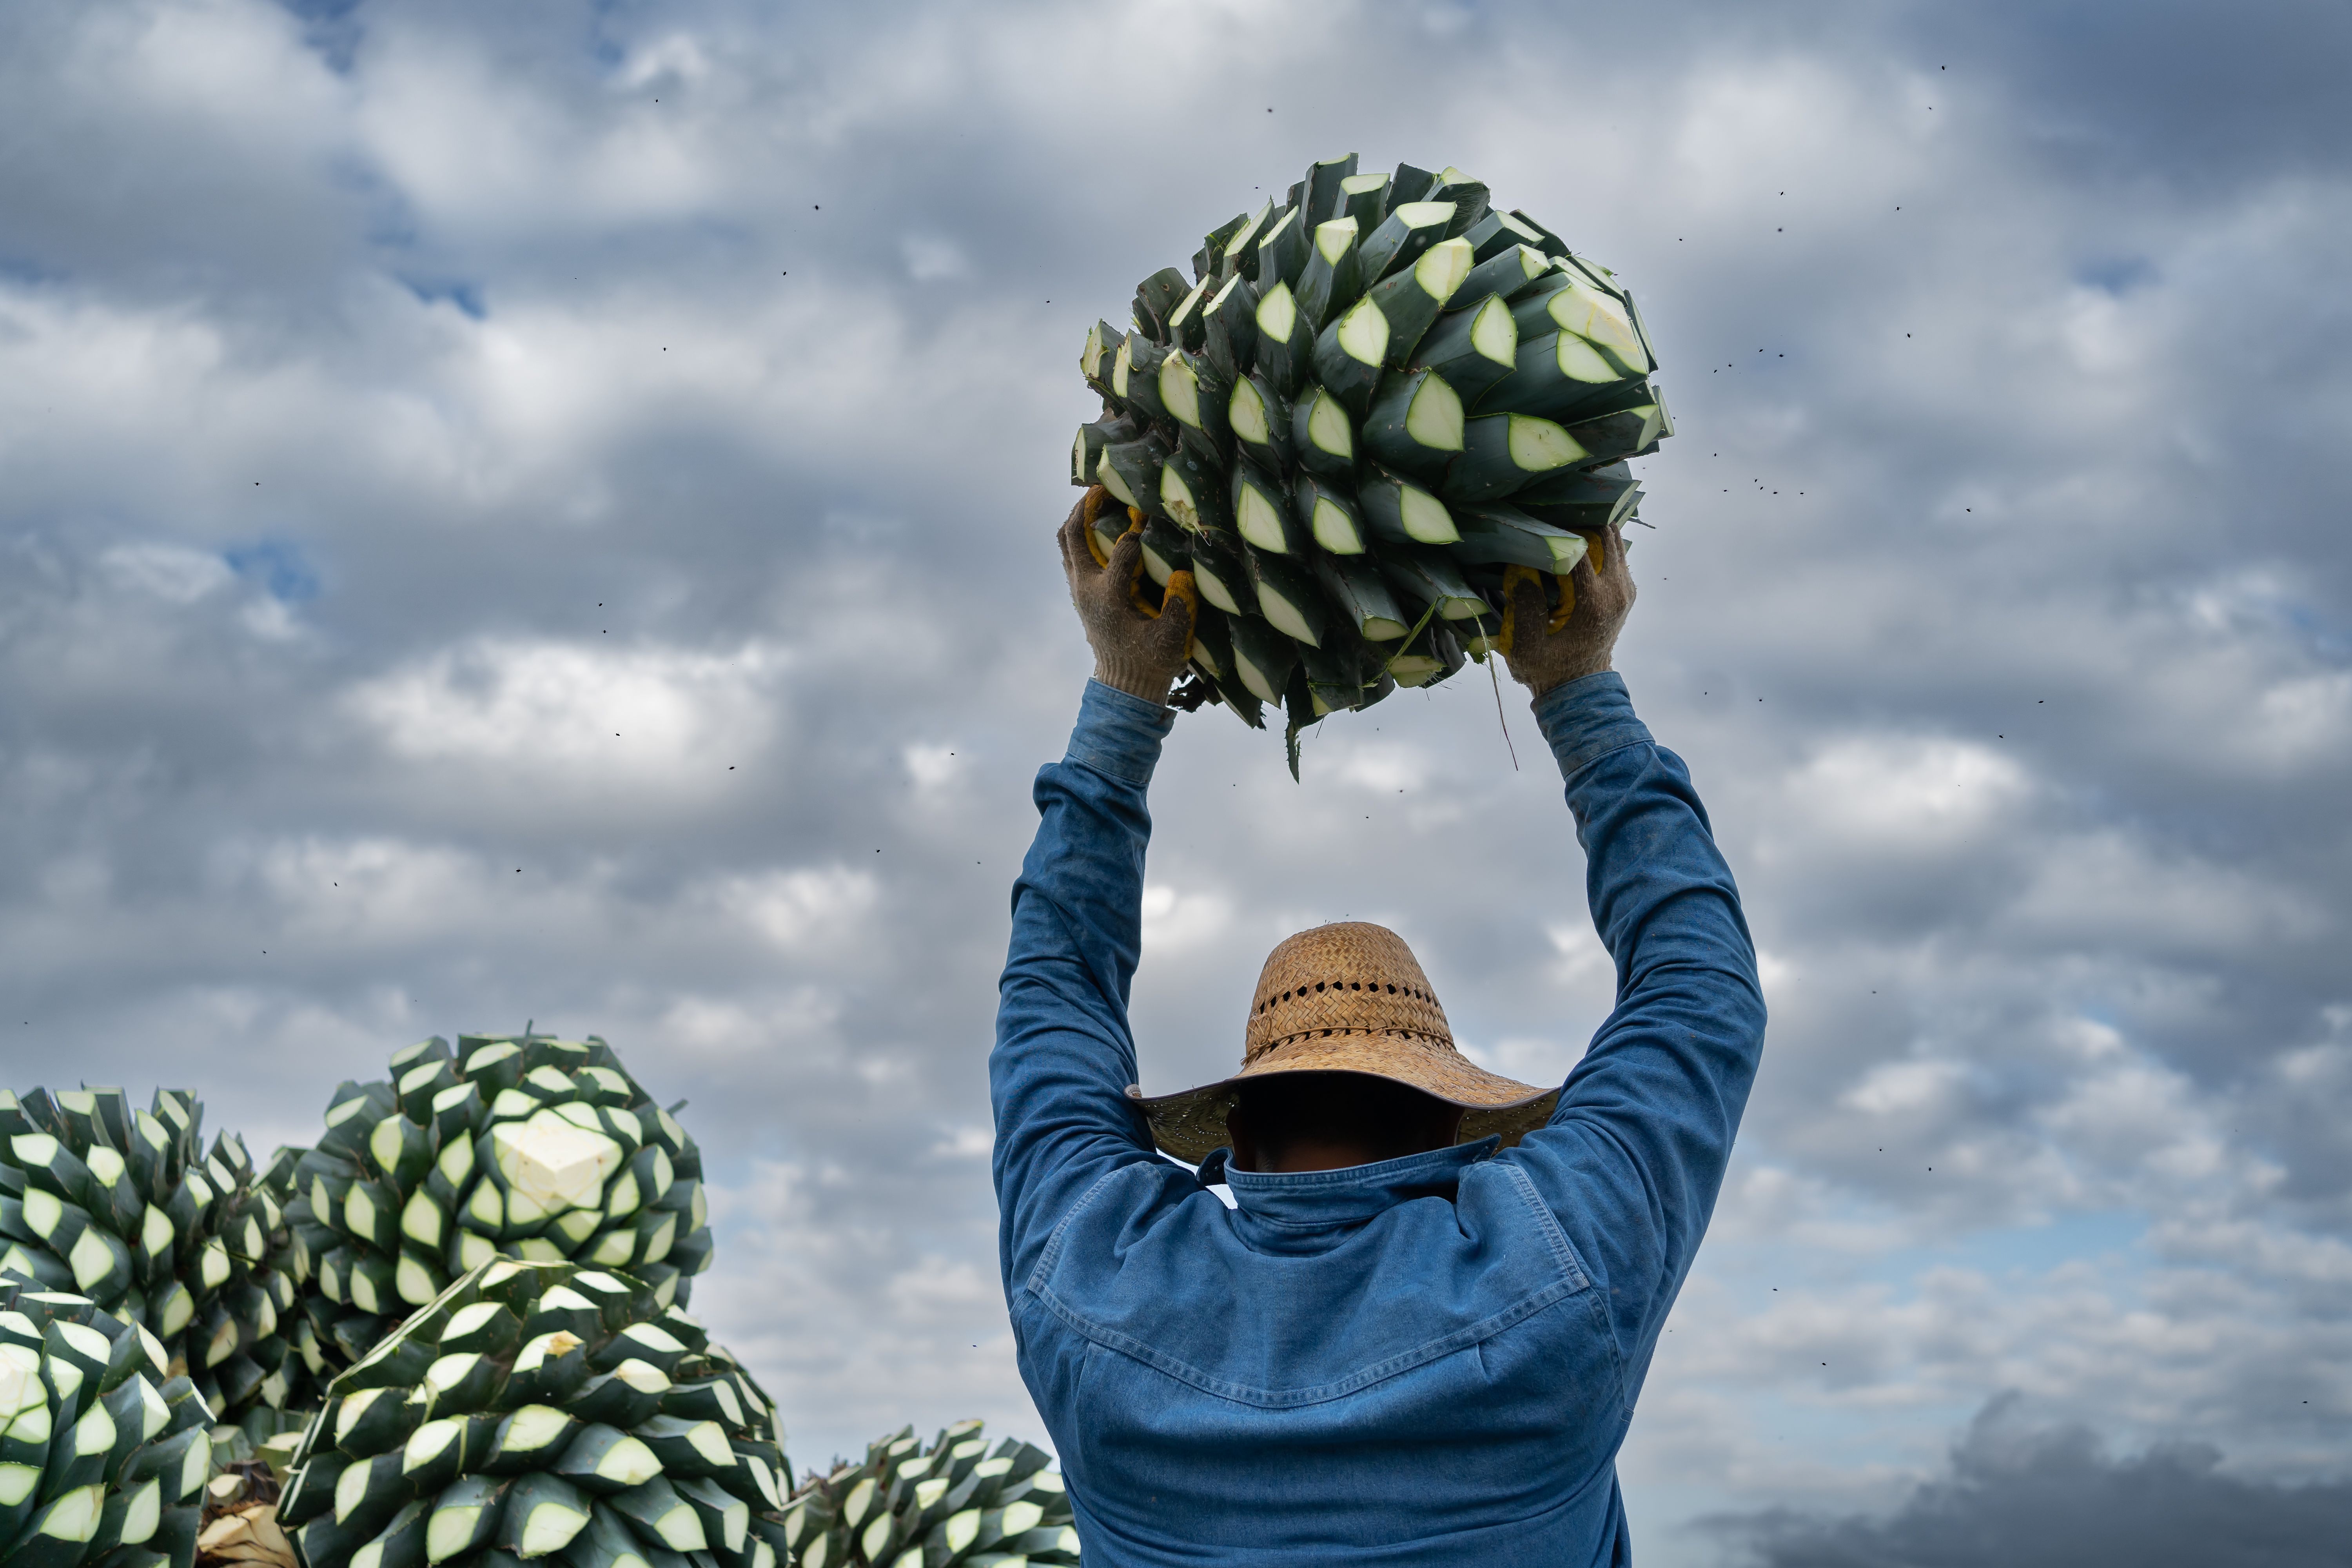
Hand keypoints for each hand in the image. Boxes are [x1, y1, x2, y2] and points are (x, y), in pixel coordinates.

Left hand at [1058, 489, 1195, 702]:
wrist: (1125, 684)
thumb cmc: (1151, 662)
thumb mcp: (1171, 640)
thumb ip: (1178, 607)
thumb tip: (1182, 573)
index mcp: (1108, 597)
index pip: (1122, 549)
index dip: (1141, 527)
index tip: (1153, 512)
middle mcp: (1086, 588)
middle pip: (1074, 533)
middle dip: (1089, 503)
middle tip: (1108, 482)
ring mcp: (1078, 588)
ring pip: (1065, 539)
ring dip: (1079, 514)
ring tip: (1099, 495)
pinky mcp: (1079, 591)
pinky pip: (1070, 551)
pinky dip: (1080, 531)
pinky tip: (1100, 521)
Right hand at [1501, 522, 1634, 696]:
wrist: (1579, 688)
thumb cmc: (1549, 669)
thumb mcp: (1526, 648)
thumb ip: (1525, 608)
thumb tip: (1522, 569)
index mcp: (1595, 602)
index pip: (1579, 548)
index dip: (1554, 529)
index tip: (1534, 518)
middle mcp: (1617, 590)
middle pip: (1605, 532)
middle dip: (1578, 519)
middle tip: (1548, 513)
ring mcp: (1625, 587)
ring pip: (1613, 538)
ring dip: (1588, 527)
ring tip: (1559, 523)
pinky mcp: (1624, 588)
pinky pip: (1614, 551)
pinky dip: (1595, 541)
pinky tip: (1571, 541)